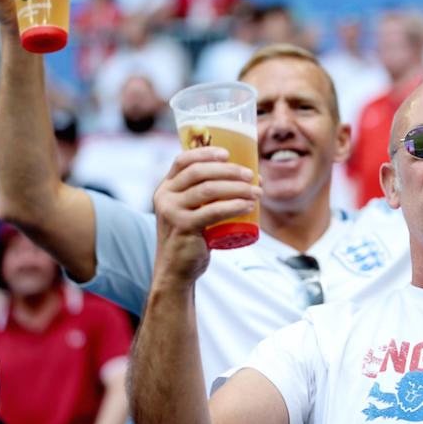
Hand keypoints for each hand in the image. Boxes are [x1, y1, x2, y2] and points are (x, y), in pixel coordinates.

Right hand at [151, 146, 259, 286]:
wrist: (176, 271)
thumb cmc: (192, 238)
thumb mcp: (192, 211)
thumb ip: (206, 195)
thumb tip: (250, 178)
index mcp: (166, 187)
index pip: (183, 160)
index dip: (206, 153)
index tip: (228, 153)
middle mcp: (165, 196)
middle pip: (199, 172)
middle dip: (229, 170)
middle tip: (252, 176)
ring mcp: (172, 211)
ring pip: (208, 190)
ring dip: (237, 188)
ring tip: (257, 192)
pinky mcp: (183, 227)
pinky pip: (212, 211)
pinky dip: (234, 206)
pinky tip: (249, 206)